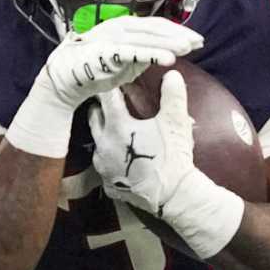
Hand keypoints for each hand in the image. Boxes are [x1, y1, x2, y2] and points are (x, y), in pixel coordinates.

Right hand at [37, 16, 203, 109]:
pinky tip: (167, 59)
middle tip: (199, 42)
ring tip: (187, 49)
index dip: (178, 32)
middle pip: (155, 28)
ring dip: (168, 43)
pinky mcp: (105, 51)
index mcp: (126, 27)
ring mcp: (112, 37)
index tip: (197, 41)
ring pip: (146, 38)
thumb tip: (167, 54)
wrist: (66, 78)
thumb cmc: (95, 69)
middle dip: (178, 34)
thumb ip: (144, 54)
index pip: (158, 26)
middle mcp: (120, 26)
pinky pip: (132, 52)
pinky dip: (151, 54)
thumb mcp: (126, 61)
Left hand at [88, 71, 194, 216]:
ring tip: (117, 128)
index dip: (110, 86)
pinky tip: (121, 156)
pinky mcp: (108, 184)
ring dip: (104, 133)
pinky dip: (110, 159)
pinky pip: (103, 167)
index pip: (106, 97)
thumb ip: (173, 94)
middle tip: (112, 100)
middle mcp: (103, 145)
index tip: (113, 79)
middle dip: (102, 107)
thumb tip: (171, 73)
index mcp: (116, 126)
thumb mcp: (176, 122)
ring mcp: (103, 167)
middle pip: (94, 117)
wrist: (174, 195)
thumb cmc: (173, 156)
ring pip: (96, 142)